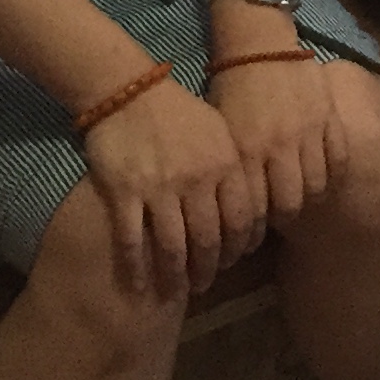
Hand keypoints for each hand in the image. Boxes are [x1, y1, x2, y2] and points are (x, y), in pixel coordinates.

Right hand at [81, 72, 261, 295]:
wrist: (129, 90)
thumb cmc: (180, 113)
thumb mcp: (220, 132)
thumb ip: (236, 169)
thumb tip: (255, 210)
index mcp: (225, 163)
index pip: (241, 218)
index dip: (240, 246)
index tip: (235, 261)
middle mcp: (196, 179)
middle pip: (209, 238)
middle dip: (209, 268)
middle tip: (206, 283)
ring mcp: (158, 187)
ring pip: (173, 246)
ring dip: (176, 275)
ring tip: (178, 289)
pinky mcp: (124, 192)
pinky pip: (132, 239)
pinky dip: (137, 266)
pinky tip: (140, 284)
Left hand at [209, 51, 349, 227]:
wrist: (259, 46)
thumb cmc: (231, 91)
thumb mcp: (224, 134)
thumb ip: (233, 171)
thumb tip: (235, 212)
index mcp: (248, 151)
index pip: (255, 207)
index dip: (253, 227)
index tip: (251, 233)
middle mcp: (280, 145)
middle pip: (290, 203)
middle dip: (283, 215)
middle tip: (277, 217)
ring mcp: (309, 131)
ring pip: (316, 184)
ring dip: (307, 196)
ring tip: (298, 197)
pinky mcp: (330, 117)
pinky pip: (337, 158)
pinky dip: (331, 173)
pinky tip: (320, 176)